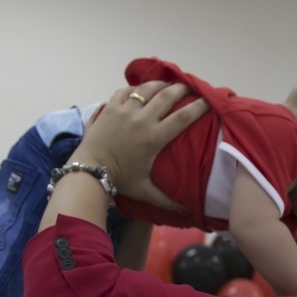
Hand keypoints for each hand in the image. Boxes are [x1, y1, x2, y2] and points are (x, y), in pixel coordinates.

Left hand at [73, 81, 208, 210]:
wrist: (89, 169)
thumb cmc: (119, 180)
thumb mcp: (145, 191)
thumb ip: (167, 201)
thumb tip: (186, 213)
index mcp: (155, 137)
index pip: (183, 117)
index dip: (199, 106)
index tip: (208, 100)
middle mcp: (142, 120)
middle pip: (168, 95)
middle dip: (182, 88)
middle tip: (190, 87)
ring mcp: (125, 110)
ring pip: (147, 89)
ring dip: (160, 84)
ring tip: (167, 83)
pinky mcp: (110, 107)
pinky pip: (126, 90)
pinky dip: (135, 88)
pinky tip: (140, 89)